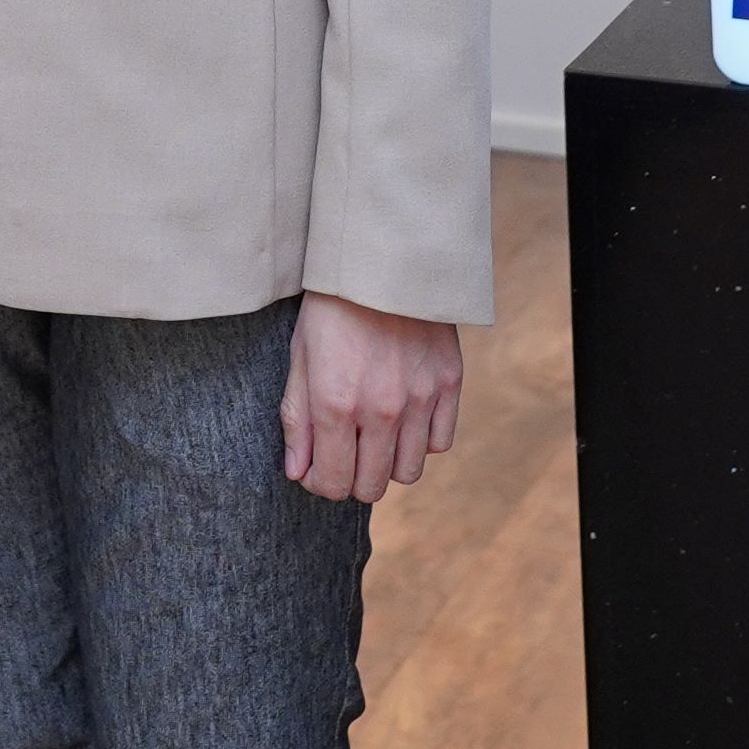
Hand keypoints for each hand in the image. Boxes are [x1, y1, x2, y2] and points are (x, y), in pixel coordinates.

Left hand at [280, 290, 462, 502]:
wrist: (381, 262)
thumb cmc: (331, 309)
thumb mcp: (300, 358)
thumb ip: (298, 420)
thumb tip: (298, 472)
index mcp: (335, 404)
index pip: (333, 482)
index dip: (321, 484)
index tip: (316, 470)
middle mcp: (381, 410)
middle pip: (373, 486)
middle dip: (353, 480)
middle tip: (344, 457)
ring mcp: (420, 400)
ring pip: (409, 472)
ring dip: (388, 463)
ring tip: (373, 437)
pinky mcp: (449, 385)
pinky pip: (440, 442)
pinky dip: (421, 440)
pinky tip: (403, 419)